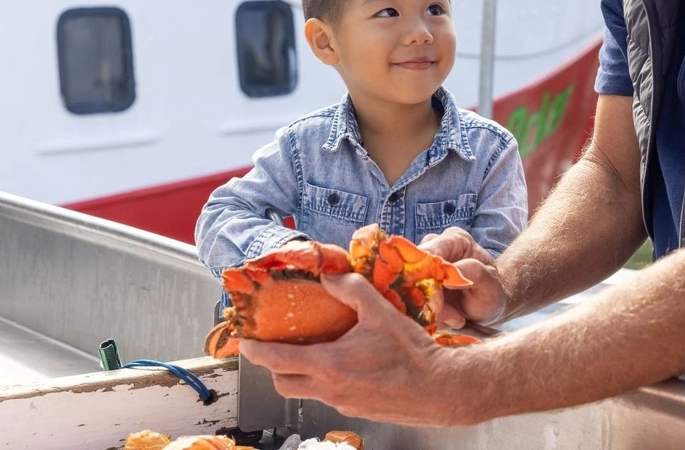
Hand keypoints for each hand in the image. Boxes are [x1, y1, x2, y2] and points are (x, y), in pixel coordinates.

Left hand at [240, 272, 480, 425]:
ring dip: (299, 374)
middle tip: (274, 347)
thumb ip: (353, 289)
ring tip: (311, 351)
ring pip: (306, 392)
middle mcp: (330, 389)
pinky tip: (344, 364)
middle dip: (273, 366)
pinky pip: (328, 397)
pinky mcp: (356, 410)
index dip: (256, 351)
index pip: (277, 360)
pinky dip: (325, 381)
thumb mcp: (382, 312)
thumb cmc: (412, 353)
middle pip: (283, 383)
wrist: (440, 389)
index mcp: (329, 365)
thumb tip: (330, 275)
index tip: (245, 343)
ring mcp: (342, 403)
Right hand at [419, 227, 506, 326]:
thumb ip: (474, 273)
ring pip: (412, 289)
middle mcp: (434, 247)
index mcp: (454, 239)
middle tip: (453, 318)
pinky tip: (449, 319)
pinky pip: (413, 301)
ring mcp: (423, 266)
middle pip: (415, 271)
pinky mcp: (417, 285)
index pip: (431, 253)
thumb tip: (448, 274)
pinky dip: (430, 315)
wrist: (488, 305)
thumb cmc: (491, 290)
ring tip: (456, 319)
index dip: (428, 278)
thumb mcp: (491, 283)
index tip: (437, 305)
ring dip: (432, 310)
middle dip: (430, 299)